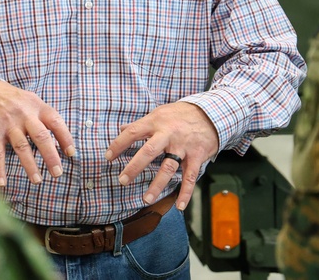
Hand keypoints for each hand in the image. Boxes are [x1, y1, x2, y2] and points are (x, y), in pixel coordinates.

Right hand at [0, 80, 75, 187]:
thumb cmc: (14, 101)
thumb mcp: (32, 102)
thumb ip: (45, 118)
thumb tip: (63, 142)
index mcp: (37, 107)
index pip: (56, 122)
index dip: (65, 138)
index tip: (71, 153)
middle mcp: (24, 114)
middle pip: (41, 136)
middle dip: (50, 156)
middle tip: (57, 173)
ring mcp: (8, 123)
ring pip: (21, 146)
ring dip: (30, 165)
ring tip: (37, 180)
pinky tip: (2, 183)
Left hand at [104, 102, 219, 210]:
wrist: (211, 113)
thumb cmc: (181, 114)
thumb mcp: (160, 113)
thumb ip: (142, 123)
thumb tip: (122, 128)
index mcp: (156, 122)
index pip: (133, 132)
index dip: (118, 144)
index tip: (108, 157)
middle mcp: (168, 134)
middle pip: (149, 151)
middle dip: (134, 167)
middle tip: (122, 180)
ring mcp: (183, 146)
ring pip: (168, 167)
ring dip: (157, 185)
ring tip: (146, 199)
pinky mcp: (196, 156)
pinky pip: (190, 177)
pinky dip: (185, 192)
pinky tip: (180, 206)